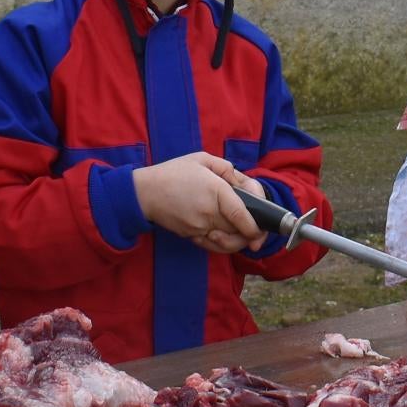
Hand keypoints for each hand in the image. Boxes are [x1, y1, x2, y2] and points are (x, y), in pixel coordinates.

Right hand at [134, 152, 267, 253]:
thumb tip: (243, 184)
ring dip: (240, 242)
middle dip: (252, 234)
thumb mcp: (202, 159)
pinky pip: (213, 247)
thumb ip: (227, 169)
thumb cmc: (173, 172)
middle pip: (238, 231)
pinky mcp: (191, 237)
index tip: (261, 230)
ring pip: (228, 243)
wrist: (144, 192)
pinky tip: (228, 238)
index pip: (240, 214)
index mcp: (215, 190)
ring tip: (246, 236)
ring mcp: (199, 227)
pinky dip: (224, 245)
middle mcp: (209, 212)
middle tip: (260, 232)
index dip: (254, 226)